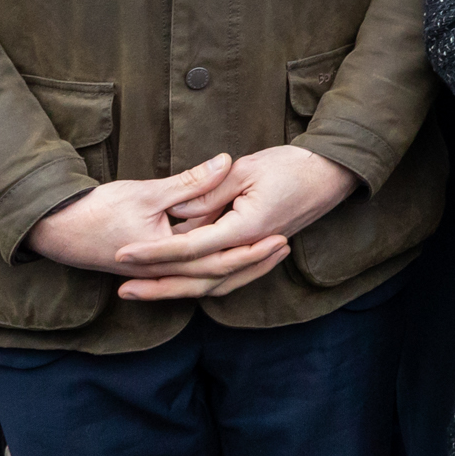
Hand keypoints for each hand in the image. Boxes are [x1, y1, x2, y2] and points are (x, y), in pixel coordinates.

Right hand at [29, 154, 290, 300]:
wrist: (56, 231)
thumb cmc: (98, 210)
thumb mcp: (147, 192)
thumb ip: (190, 182)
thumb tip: (225, 161)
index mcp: (166, 257)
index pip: (217, 258)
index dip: (251, 248)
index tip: (279, 234)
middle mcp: (165, 272)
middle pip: (218, 275)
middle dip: (253, 263)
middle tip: (284, 245)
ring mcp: (158, 274)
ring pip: (206, 280)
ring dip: (237, 268)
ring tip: (268, 252)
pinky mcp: (153, 269)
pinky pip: (191, 276)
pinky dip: (215, 268)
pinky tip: (232, 256)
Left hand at [111, 145, 359, 297]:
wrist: (331, 173)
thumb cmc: (291, 165)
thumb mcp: (245, 169)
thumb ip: (208, 192)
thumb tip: (176, 211)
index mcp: (245, 228)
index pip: (190, 247)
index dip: (153, 252)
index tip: (122, 255)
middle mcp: (250, 249)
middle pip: (198, 278)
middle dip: (158, 285)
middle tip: (123, 289)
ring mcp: (256, 254)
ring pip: (212, 284)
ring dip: (176, 289)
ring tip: (143, 290)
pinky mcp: (258, 251)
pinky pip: (227, 277)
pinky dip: (201, 283)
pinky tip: (180, 281)